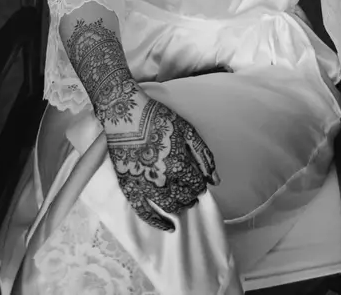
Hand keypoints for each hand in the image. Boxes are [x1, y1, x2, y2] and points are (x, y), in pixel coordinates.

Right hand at [104, 87, 220, 232]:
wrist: (125, 113)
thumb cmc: (157, 118)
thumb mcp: (186, 130)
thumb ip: (203, 155)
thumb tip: (215, 180)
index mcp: (179, 164)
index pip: (197, 185)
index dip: (200, 184)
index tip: (198, 182)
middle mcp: (163, 179)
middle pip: (184, 197)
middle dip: (191, 197)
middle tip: (192, 194)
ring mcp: (145, 185)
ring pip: (168, 206)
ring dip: (180, 207)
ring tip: (183, 204)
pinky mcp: (129, 187)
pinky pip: (143, 212)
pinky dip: (157, 222)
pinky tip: (169, 226)